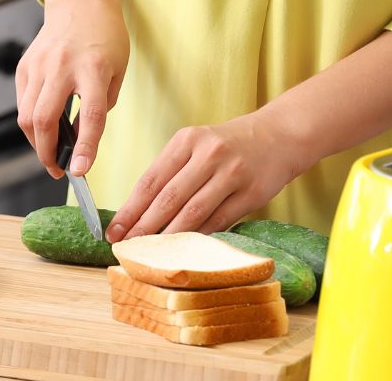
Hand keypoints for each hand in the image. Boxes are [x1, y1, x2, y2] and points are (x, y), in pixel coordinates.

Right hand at [16, 0, 128, 179]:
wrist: (80, 3)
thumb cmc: (105, 38)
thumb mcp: (116, 72)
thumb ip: (100, 108)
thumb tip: (78, 140)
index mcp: (94, 68)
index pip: (90, 116)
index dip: (85, 148)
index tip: (80, 171)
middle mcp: (62, 66)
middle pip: (44, 119)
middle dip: (46, 153)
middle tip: (58, 170)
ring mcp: (39, 65)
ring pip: (27, 116)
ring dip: (36, 142)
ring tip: (51, 154)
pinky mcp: (24, 66)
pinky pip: (22, 104)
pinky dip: (31, 123)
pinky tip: (43, 128)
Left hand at [107, 111, 305, 241]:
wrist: (277, 136)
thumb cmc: (227, 145)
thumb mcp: (196, 144)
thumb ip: (171, 172)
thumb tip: (139, 212)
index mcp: (187, 140)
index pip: (151, 180)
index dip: (130, 209)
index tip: (114, 230)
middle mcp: (208, 154)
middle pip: (168, 198)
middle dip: (143, 227)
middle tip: (126, 247)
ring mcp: (231, 173)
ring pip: (192, 213)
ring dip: (168, 237)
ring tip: (150, 253)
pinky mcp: (251, 193)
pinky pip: (218, 221)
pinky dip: (198, 237)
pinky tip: (183, 249)